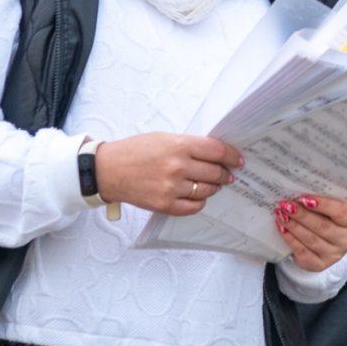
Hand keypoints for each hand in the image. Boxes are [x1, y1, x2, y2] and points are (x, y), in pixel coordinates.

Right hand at [93, 133, 242, 215]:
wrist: (108, 170)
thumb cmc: (136, 150)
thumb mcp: (164, 138)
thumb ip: (189, 145)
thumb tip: (215, 154)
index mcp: (179, 145)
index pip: (217, 151)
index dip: (232, 156)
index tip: (238, 160)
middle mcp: (178, 167)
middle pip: (215, 172)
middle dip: (224, 173)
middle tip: (226, 174)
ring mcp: (171, 188)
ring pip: (207, 190)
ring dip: (213, 188)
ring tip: (213, 184)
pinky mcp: (164, 205)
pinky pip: (193, 207)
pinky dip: (199, 202)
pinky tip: (198, 196)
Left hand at [275, 195, 346, 271]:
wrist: (330, 243)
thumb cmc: (330, 219)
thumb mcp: (335, 209)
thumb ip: (325, 201)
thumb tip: (302, 193)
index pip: (340, 212)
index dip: (323, 204)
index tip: (304, 198)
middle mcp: (346, 240)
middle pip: (323, 227)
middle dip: (302, 215)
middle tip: (286, 205)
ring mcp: (333, 255)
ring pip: (310, 239)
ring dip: (293, 226)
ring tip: (281, 214)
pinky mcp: (319, 264)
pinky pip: (302, 251)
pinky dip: (290, 239)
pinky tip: (282, 228)